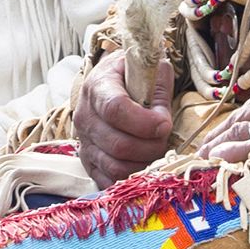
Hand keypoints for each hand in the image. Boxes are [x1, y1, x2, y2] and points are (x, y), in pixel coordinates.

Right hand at [74, 51, 175, 186]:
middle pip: (118, 144)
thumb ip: (159, 86)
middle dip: (150, 146)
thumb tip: (161, 117)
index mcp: (98, 87)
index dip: (144, 122)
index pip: (115, 109)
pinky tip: (144, 166)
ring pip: (115, 166)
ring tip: (157, 151)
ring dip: (143, 164)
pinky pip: (107, 180)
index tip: (165, 123)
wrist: (111, 83)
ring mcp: (84, 142)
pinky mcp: (88, 161)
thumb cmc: (132, 76)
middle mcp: (85, 116)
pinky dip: (129, 179)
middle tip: (165, 138)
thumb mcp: (146, 68)